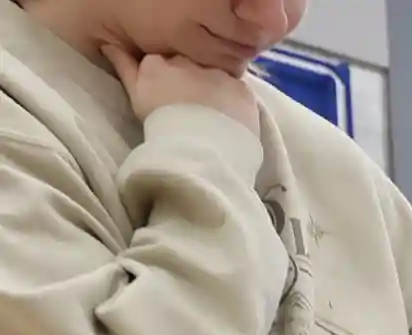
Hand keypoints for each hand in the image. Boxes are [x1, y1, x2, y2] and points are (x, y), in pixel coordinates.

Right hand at [108, 46, 260, 127]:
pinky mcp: (241, 88)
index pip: (162, 62)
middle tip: (192, 107)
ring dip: (214, 89)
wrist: (199, 150)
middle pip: (190, 65)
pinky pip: (239, 90)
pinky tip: (230, 118)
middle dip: (191, 79)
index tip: (169, 96)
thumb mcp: (135, 95)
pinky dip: (235, 101)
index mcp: (157, 63)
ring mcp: (217, 73)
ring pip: (215, 75)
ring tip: (213, 115)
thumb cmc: (161, 125)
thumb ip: (124, 67)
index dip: (167, 79)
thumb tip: (107, 45)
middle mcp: (187, 61)